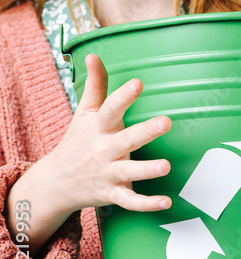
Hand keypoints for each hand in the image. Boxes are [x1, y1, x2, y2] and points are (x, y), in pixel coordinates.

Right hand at [50, 54, 172, 211]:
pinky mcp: (112, 193)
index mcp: (98, 128)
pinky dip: (147, 203)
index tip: (137, 83)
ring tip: (165, 166)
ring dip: (146, 170)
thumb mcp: (84, 112)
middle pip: (125, 139)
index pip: (109, 109)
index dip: (123, 96)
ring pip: (128, 172)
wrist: (57, 182)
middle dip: (144, 132)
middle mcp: (103, 150)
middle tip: (166, 121)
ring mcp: (107, 173)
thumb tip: (94, 55)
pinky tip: (166, 202)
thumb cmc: (78, 141)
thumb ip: (95, 86)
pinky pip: (130, 200)